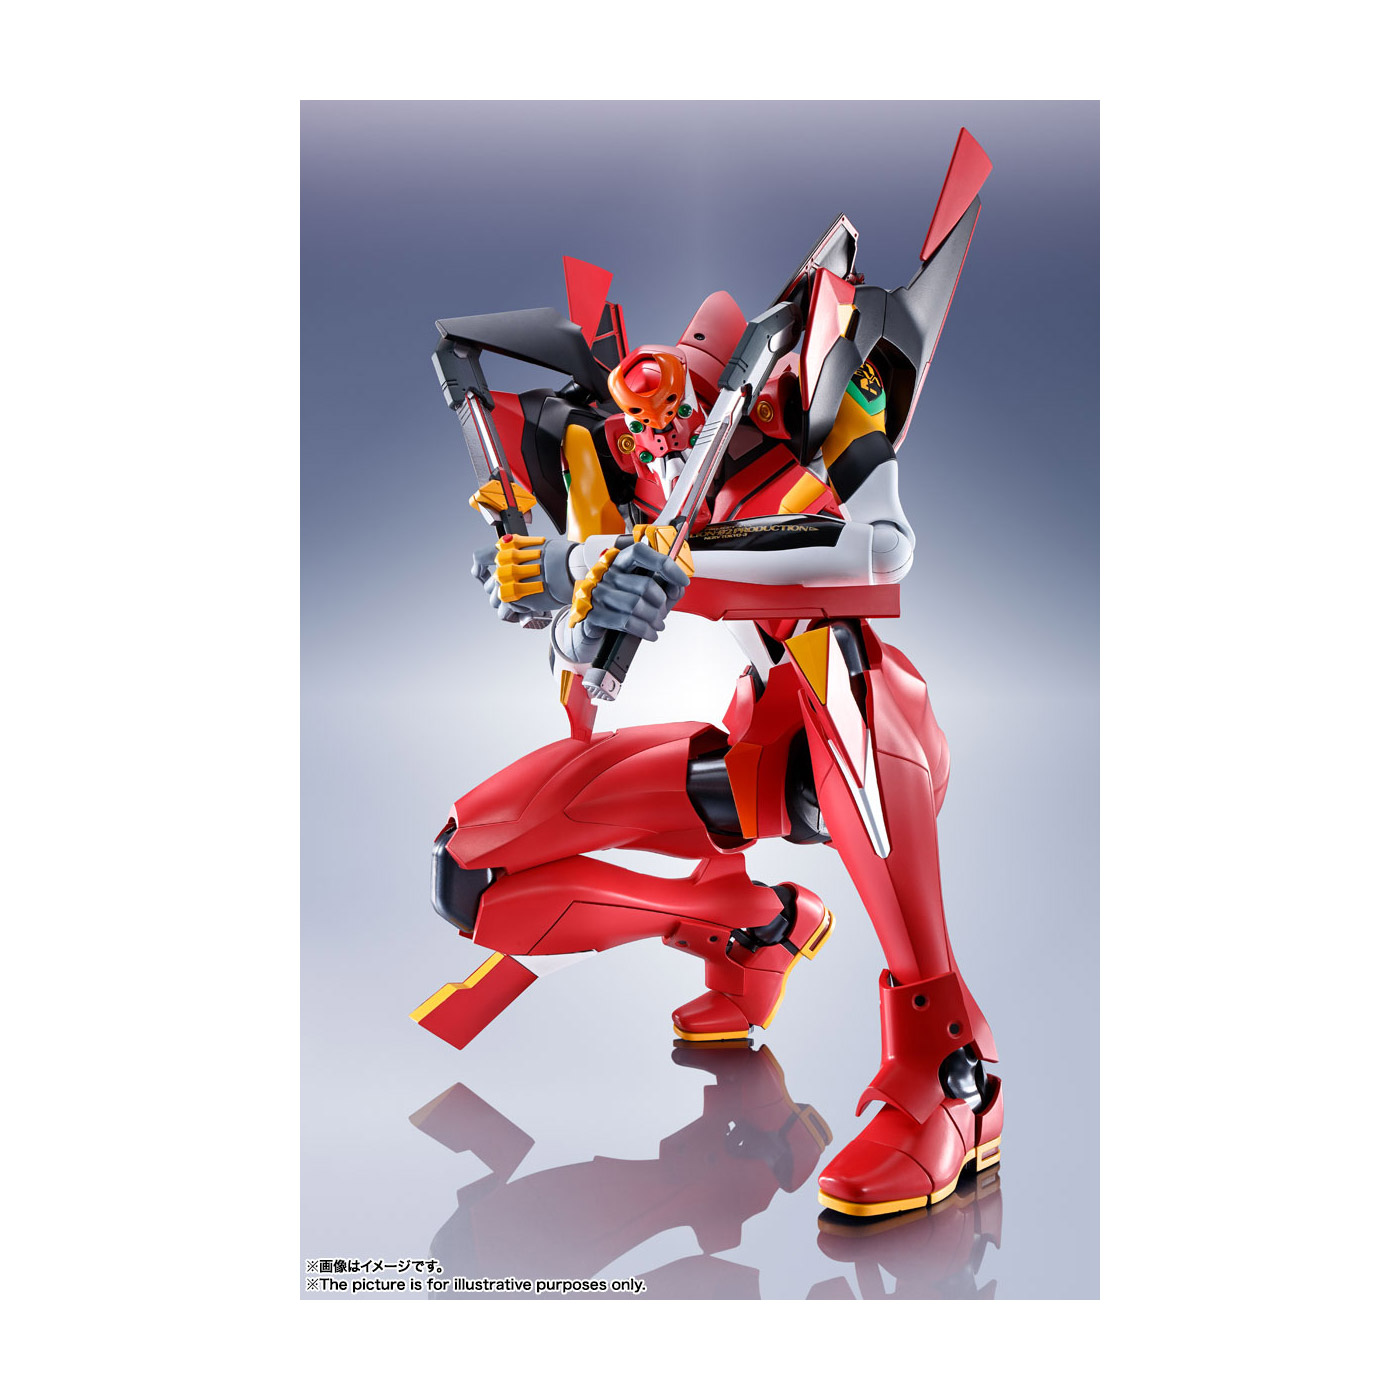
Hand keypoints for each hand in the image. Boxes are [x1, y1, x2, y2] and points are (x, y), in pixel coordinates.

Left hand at [471, 535, 574, 626]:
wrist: (569, 568)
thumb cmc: (561, 557)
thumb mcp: (538, 548)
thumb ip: (522, 556)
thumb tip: (520, 565)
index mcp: (505, 549)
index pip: (480, 558)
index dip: (479, 567)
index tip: (480, 572)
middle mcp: (501, 566)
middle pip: (489, 585)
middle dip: (500, 590)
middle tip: (516, 592)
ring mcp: (504, 583)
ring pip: (494, 600)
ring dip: (506, 604)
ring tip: (523, 603)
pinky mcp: (512, 600)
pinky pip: (507, 612)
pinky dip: (516, 613)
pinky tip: (529, 608)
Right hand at [567, 526, 693, 643]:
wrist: (596, 626)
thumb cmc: (624, 605)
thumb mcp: (648, 593)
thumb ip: (666, 587)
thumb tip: (678, 587)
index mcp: (619, 561)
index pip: (640, 552)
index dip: (665, 565)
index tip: (683, 580)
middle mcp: (606, 573)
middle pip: (645, 585)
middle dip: (661, 604)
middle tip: (663, 612)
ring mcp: (597, 593)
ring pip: (636, 605)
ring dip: (654, 619)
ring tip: (658, 624)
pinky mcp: (593, 613)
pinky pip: (626, 622)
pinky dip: (644, 630)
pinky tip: (650, 633)